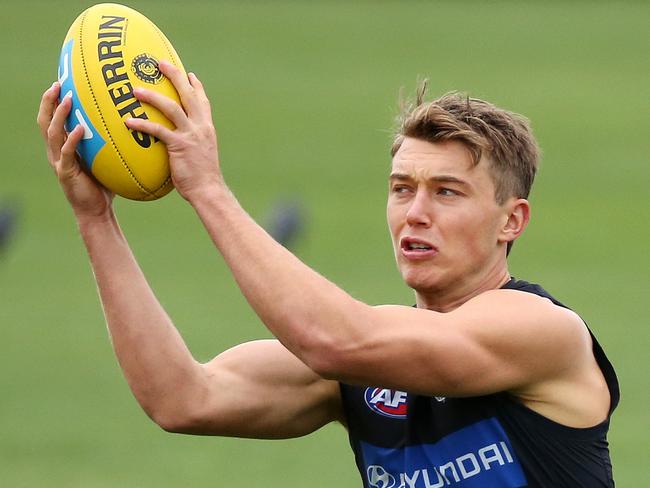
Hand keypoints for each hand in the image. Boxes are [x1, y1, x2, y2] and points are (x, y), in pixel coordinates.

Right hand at [37, 82, 113, 220]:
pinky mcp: (65, 173)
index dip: (53, 101)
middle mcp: (56, 152)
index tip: (61, 81)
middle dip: (49, 101)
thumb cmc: (104, 185)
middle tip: (57, 83)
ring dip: (59, 115)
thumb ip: (110, 141)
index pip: (53, 119)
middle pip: (44, 121)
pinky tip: (80, 128)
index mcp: (63, 147)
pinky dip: (72, 139)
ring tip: (68, 100)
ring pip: (52, 133)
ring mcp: (59, 162)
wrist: (97, 211)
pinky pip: (67, 153)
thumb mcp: (105, 158)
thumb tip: (133, 122)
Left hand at [125, 61, 221, 203]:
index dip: (196, 86)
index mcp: (207, 128)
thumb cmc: (202, 179)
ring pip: (172, 107)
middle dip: (175, 76)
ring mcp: (191, 135)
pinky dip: (143, 124)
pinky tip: (128, 122)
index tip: (190, 74)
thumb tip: (177, 145)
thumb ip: (192, 145)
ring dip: (153, 96)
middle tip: (160, 62)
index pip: (203, 101)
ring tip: (135, 90)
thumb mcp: (201, 156)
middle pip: (188, 95)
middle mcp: (201, 127)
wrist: (209, 190)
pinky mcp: (180, 146)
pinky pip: (159, 130)